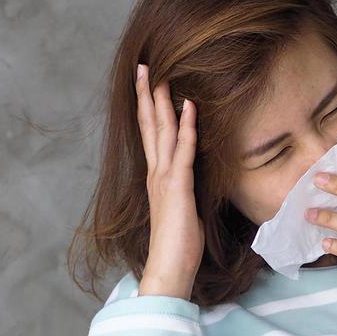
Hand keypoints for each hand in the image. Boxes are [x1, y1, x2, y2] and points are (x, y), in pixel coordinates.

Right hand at [134, 63, 202, 298]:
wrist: (169, 269)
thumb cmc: (179, 246)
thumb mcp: (184, 211)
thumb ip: (184, 193)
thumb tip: (191, 187)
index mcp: (157, 179)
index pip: (152, 136)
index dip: (149, 109)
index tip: (148, 85)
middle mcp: (156, 174)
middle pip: (150, 126)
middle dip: (147, 95)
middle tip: (145, 66)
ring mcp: (165, 179)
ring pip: (161, 132)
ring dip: (161, 102)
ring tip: (161, 75)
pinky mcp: (178, 188)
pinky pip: (183, 151)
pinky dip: (187, 127)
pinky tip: (189, 107)